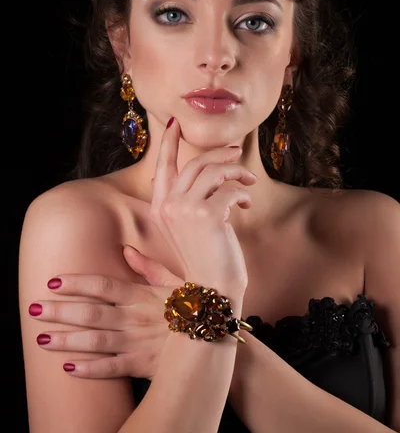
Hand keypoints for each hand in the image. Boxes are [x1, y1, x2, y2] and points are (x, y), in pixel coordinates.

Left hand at [28, 245, 184, 380]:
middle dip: (60, 311)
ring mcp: (136, 342)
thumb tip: (126, 249)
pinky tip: (68, 368)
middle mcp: (134, 318)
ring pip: (95, 341)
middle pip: (91, 313)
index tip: (53, 281)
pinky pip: (111, 368)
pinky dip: (90, 369)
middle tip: (33, 308)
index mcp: (141, 295)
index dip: (77, 283)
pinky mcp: (141, 365)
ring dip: (66, 340)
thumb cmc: (195, 306)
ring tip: (41, 338)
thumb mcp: (175, 281)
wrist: (213, 340)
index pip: (103, 286)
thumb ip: (149, 266)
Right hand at [150, 117, 255, 294]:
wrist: (212, 294)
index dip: (168, 144)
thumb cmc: (198, 270)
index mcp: (160, 210)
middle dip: (219, 154)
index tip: (175, 124)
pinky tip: (246, 202)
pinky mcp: (207, 214)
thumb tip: (132, 238)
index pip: (162, 167)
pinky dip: (241, 192)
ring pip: (213, 170)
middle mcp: (168, 206)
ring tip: (248, 181)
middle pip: (195, 163)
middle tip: (236, 152)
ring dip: (235, 171)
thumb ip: (157, 231)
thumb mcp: (172, 248)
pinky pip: (229, 189)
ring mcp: (186, 209)